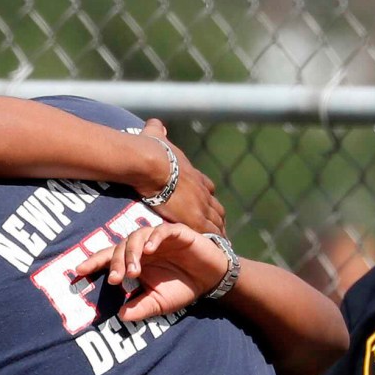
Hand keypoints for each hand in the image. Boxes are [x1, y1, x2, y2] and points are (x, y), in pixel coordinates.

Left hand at [68, 222, 228, 322]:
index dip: (94, 262)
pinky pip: (161, 231)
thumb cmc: (182, 288)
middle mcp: (143, 247)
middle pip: (120, 247)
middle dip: (116, 263)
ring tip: (134, 271)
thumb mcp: (159, 303)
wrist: (211, 280)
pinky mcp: (176, 232)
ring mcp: (158, 238)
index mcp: (135, 261)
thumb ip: (141, 308)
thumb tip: (121, 316)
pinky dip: (154, 238)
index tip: (79, 271)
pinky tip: (150, 250)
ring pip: (137, 236)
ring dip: (132, 253)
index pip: (110, 258)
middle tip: (117, 279)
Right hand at [139, 120, 223, 235]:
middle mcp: (201, 190)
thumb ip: (156, 130)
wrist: (152, 163)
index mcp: (192, 174)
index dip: (208, 195)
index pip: (207, 187)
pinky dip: (215, 243)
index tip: (209, 202)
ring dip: (220, 233)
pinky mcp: (195, 219)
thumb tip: (154, 122)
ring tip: (222, 246)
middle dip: (218, 218)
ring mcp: (200, 206)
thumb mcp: (156, 137)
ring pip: (217, 223)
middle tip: (220, 228)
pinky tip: (216, 252)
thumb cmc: (151, 151)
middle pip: (216, 207)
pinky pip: (210, 235)